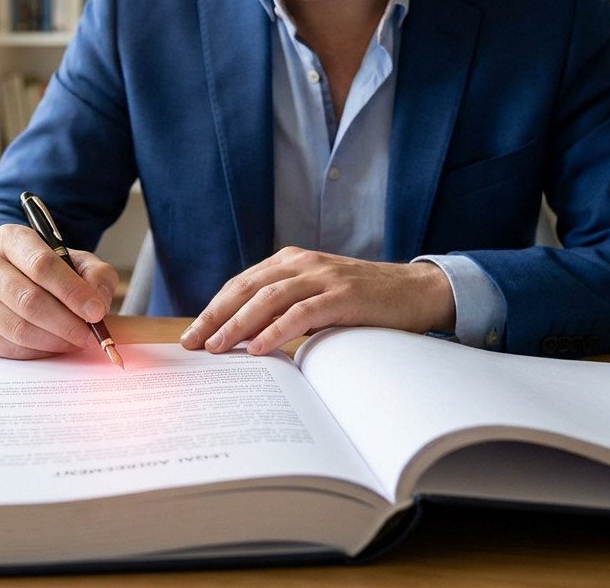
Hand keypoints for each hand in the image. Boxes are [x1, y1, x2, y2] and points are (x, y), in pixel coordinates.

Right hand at [0, 224, 118, 359]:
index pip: (42, 264)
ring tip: (74, 341)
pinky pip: (7, 348)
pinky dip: (36, 352)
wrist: (6, 282)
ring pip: (18, 328)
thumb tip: (98, 303)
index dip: (72, 291)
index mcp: (10, 238)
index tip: (97, 312)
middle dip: (66, 323)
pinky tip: (51, 346)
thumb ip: (96, 276)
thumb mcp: (76, 262)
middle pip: (29, 300)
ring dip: (54, 341)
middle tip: (90, 336)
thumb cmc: (44, 272)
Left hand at [179, 247, 455, 355]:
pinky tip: (257, 348)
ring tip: (217, 347)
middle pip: (246, 288)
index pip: (241, 284)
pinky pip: (301, 313)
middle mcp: (302, 263)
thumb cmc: (364, 301)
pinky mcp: (343, 296)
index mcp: (292, 261)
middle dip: (214, 316)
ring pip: (267, 299)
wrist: (417, 291)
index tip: (192, 333)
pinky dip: (275, 330)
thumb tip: (246, 336)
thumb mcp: (318, 297)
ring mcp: (323, 277)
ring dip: (237, 324)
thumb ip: (285, 307)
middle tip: (192, 343)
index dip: (214, 308)